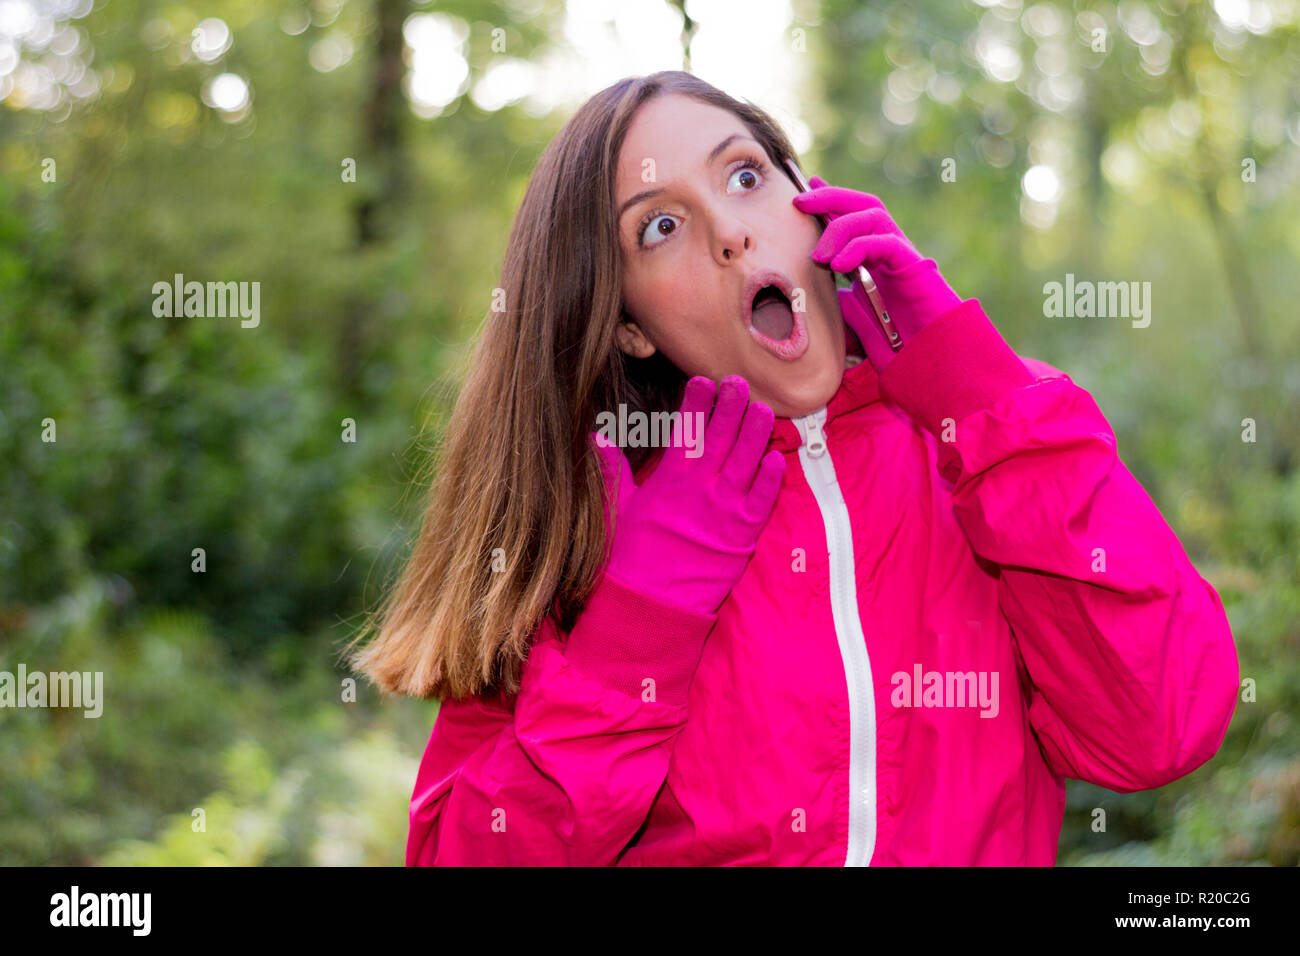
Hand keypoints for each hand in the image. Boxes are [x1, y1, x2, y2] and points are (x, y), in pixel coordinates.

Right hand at [592, 375, 784, 615]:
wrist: (652, 604)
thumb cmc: (630, 557)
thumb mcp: (618, 508)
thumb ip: (613, 470)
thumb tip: (598, 437)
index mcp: (671, 478)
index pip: (688, 429)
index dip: (697, 402)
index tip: (703, 381)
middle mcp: (702, 487)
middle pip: (722, 436)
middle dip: (731, 406)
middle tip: (739, 382)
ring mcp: (725, 509)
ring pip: (747, 460)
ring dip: (756, 433)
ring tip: (762, 409)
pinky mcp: (743, 534)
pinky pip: (763, 499)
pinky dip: (770, 478)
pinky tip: (775, 458)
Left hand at [792, 176, 961, 370]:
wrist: (937, 366)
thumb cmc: (906, 351)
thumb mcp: (865, 329)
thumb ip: (851, 309)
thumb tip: (835, 295)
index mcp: (878, 264)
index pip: (853, 222)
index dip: (829, 204)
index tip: (802, 196)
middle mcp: (892, 254)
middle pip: (863, 207)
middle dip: (831, 198)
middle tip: (800, 201)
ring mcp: (904, 258)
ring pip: (873, 216)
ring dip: (840, 226)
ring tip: (819, 255)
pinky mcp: (915, 268)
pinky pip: (885, 242)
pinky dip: (859, 246)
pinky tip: (839, 264)